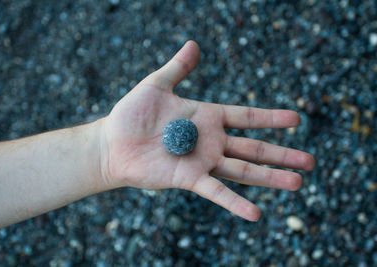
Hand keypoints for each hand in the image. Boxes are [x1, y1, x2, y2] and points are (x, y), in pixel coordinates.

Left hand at [99, 41, 314, 220]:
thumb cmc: (131, 113)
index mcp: (207, 117)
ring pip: (243, 171)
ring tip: (298, 182)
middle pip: (254, 148)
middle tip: (311, 161)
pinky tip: (256, 214)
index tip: (296, 119)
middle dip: (282, 154)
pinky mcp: (189, 179)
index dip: (270, 118)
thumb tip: (194, 44)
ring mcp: (202, 161)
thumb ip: (178, 67)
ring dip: (270, 178)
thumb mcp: (157, 84)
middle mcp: (210, 141)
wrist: (112, 143)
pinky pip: (216, 192)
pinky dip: (236, 203)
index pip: (246, 117)